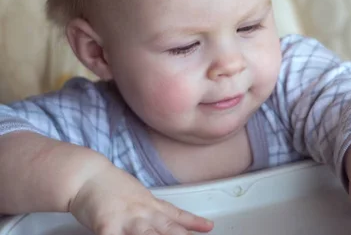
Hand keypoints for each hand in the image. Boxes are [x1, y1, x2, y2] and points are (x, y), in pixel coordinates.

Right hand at [69, 164, 213, 234]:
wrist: (87, 176)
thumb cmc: (111, 186)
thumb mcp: (140, 195)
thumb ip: (156, 208)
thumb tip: (172, 218)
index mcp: (151, 205)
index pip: (177, 216)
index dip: (194, 223)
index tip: (209, 227)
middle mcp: (142, 213)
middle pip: (167, 229)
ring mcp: (126, 219)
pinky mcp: (106, 226)